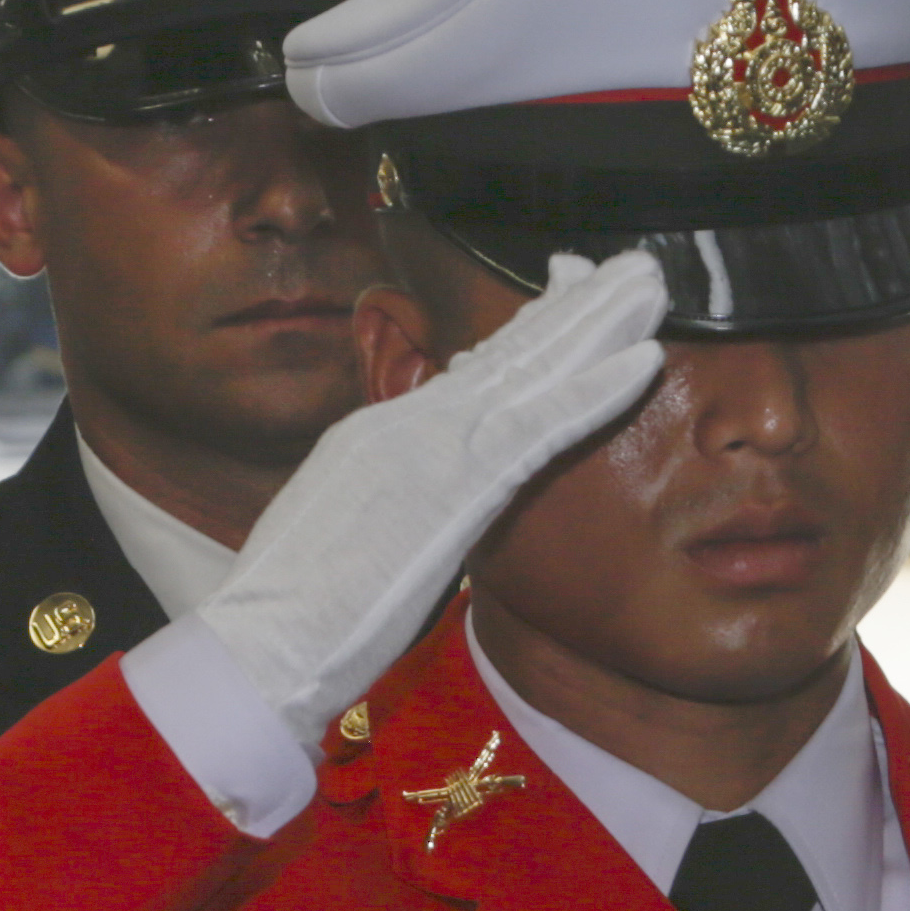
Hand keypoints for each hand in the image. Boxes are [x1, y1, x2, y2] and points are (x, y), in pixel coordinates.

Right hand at [196, 247, 671, 748]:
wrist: (261, 643)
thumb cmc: (297, 614)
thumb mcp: (343, 538)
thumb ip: (389, 505)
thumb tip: (423, 501)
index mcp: (381, 436)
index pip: (470, 372)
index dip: (527, 330)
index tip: (568, 295)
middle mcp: (408, 425)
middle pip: (508, 352)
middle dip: (573, 306)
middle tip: (630, 268)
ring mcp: (431, 448)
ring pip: (531, 370)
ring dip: (597, 325)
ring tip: (648, 283)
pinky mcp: (454, 487)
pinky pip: (540, 429)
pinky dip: (593, 392)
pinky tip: (641, 362)